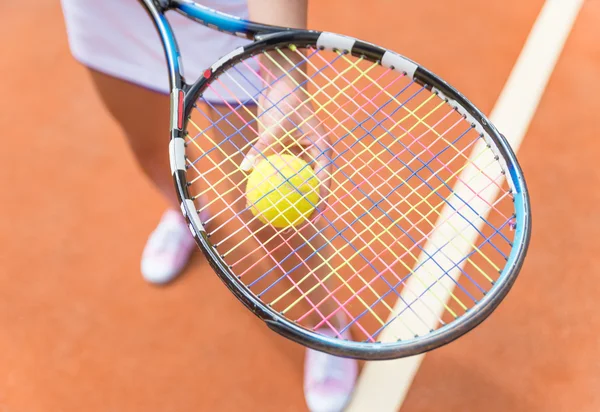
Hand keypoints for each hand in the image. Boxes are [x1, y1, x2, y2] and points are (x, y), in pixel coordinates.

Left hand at [240, 76, 332, 215]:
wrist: (281, 83)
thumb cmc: (286, 101)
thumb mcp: (276, 125)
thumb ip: (263, 146)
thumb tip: (246, 168)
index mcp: (322, 148)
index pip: (324, 178)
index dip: (322, 199)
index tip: (316, 215)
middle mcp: (313, 154)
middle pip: (312, 185)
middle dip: (306, 205)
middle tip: (298, 223)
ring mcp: (300, 154)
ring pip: (296, 180)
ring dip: (288, 196)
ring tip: (278, 217)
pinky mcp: (287, 152)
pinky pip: (280, 171)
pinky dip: (272, 182)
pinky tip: (259, 196)